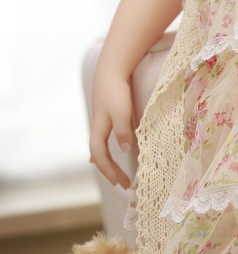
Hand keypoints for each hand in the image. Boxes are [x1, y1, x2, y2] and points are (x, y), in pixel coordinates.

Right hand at [89, 73, 134, 187]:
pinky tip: (108, 151)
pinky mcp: (105, 116)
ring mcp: (100, 122)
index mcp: (98, 130)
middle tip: (124, 184)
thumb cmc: (116, 90)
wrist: (110, 70)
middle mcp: (97, 128)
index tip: (121, 183)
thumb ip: (123, 130)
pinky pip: (103, 140)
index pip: (100, 156)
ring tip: (114, 175)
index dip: (109, 170)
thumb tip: (125, 150)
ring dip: (107, 162)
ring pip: (100, 148)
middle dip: (110, 171)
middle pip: (99, 156)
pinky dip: (105, 150)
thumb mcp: (121, 111)